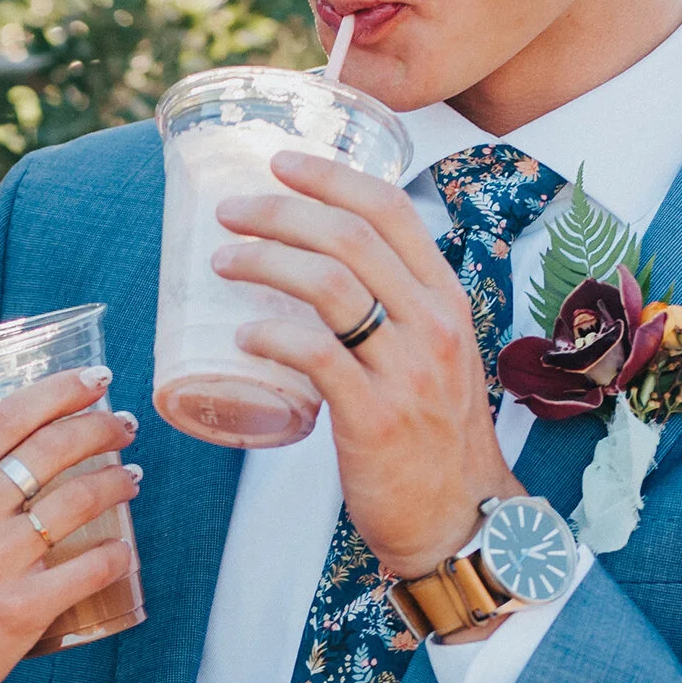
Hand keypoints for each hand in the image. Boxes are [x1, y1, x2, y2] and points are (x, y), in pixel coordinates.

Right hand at [0, 368, 139, 682]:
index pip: (8, 418)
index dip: (60, 391)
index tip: (92, 380)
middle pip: (53, 448)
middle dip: (101, 427)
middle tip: (124, 425)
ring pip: (80, 500)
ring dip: (118, 482)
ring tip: (131, 479)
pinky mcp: (22, 609)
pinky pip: (90, 567)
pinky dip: (116, 553)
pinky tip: (124, 546)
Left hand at [212, 149, 519, 578]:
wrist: (459, 520)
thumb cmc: (433, 440)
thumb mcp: (433, 358)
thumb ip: (394, 314)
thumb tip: (324, 273)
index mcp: (446, 299)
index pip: (389, 209)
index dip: (330, 175)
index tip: (279, 162)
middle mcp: (433, 324)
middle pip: (349, 236)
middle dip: (279, 211)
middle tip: (230, 212)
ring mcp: (408, 371)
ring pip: (329, 284)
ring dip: (265, 260)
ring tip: (222, 261)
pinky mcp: (375, 418)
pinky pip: (317, 355)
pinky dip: (273, 334)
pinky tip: (243, 332)